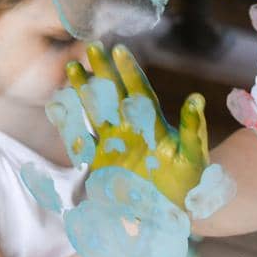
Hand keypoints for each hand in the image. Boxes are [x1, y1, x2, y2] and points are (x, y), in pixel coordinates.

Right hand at [52, 42, 208, 209]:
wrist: (175, 211)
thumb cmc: (189, 181)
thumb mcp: (193, 155)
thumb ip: (192, 129)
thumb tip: (197, 99)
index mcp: (154, 125)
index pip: (140, 93)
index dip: (129, 73)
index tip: (119, 51)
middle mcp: (133, 129)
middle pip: (116, 94)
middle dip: (104, 71)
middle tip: (93, 45)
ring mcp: (116, 144)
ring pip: (97, 111)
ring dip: (85, 90)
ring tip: (72, 67)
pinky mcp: (102, 162)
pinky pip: (84, 141)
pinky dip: (72, 126)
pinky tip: (59, 108)